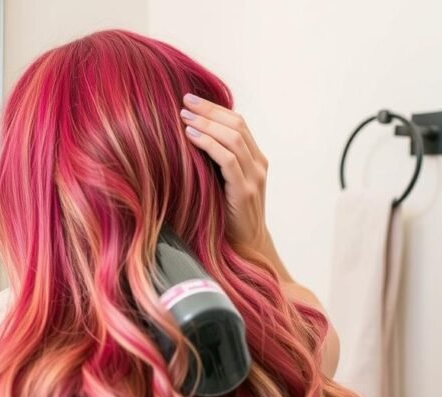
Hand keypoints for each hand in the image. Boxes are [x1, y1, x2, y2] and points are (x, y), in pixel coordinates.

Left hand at [179, 93, 269, 251]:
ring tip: (184, 116)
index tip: (190, 100)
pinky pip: (228, 160)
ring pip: (234, 138)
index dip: (215, 109)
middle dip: (210, 110)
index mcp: (254, 160)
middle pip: (237, 125)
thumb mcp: (219, 185)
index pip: (237, 124)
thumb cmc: (226, 219)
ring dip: (207, 124)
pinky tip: (191, 136)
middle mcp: (258, 165)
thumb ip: (212, 165)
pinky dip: (209, 144)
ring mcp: (254, 177)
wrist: (244, 250)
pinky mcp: (245, 191)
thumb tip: (183, 142)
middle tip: (184, 101)